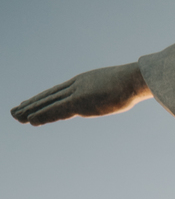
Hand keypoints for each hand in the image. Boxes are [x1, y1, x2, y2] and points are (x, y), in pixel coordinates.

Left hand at [12, 64, 149, 126]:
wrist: (136, 79)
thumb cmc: (134, 83)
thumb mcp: (121, 89)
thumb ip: (117, 92)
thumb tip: (127, 93)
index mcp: (84, 83)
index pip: (59, 92)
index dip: (44, 99)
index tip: (32, 103)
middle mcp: (76, 87)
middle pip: (49, 96)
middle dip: (31, 103)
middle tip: (15, 110)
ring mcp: (77, 94)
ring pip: (48, 103)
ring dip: (30, 110)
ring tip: (15, 115)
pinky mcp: (80, 102)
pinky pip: (56, 110)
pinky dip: (42, 115)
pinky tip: (30, 119)